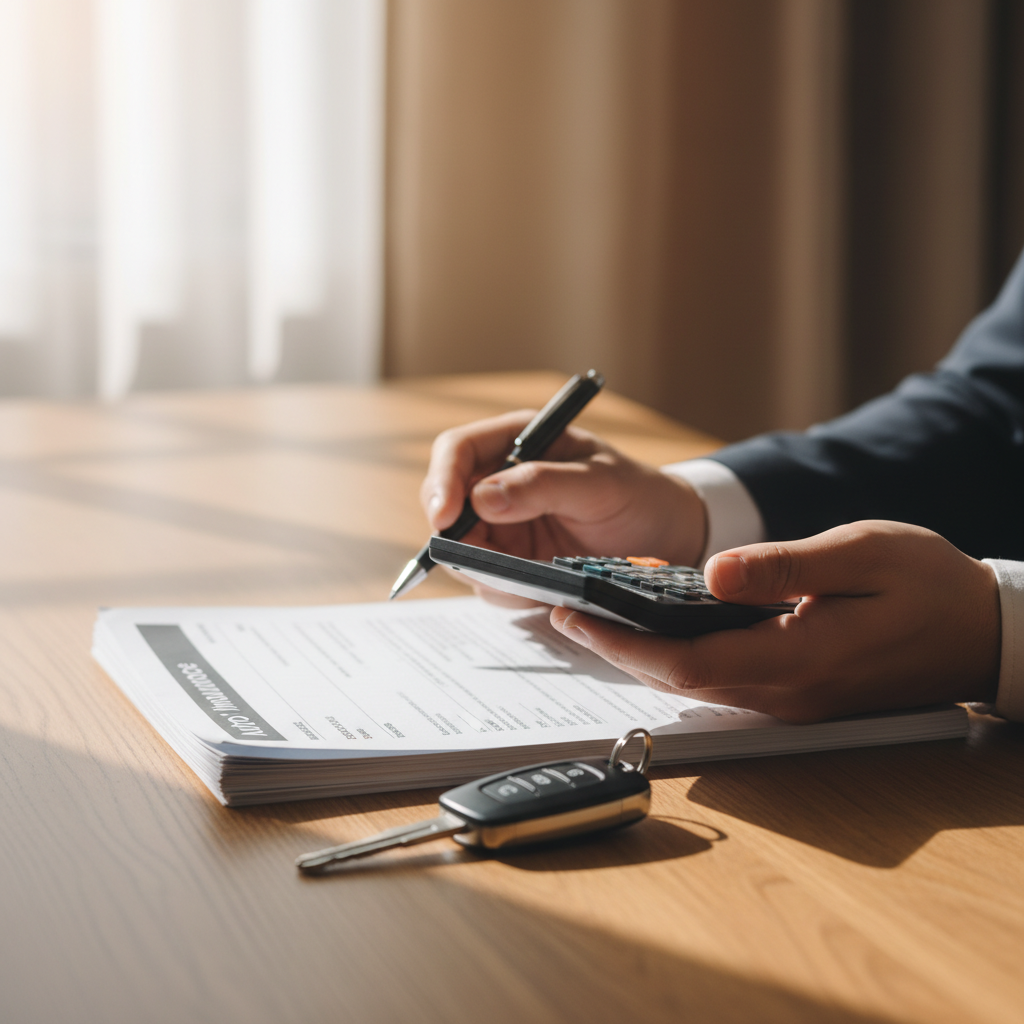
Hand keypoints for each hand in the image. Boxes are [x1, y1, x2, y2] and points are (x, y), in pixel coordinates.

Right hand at [422, 410, 706, 602]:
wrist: (667, 537)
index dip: (442, 481)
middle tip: (484, 562)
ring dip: (482, 568)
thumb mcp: (599, 484)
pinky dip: (503, 589)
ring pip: (459, 547)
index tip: (445, 516)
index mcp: (520, 440)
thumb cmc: (639, 495)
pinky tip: (539, 586)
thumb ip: (542, 485)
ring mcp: (503, 521)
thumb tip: (481, 498)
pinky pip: (485, 578)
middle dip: (456, 535)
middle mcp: (502, 478)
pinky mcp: (512, 559)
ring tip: (532, 574)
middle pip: (444, 502)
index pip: (456, 450)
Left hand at [550, 521, 1000, 721]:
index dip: (625, 644)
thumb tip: (714, 572)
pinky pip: (721, 680)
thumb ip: (786, 567)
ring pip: (697, 684)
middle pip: (681, 681)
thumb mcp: (861, 555)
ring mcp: (792, 699)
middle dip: (617, 650)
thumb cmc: (931, 585)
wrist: (983, 632)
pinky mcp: (797, 692)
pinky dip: (677, 656)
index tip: (576, 615)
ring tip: (595, 617)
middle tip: (566, 613)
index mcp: (799, 659)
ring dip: (641, 655)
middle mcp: (787, 693)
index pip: (689, 663)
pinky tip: (656, 628)